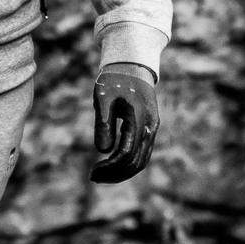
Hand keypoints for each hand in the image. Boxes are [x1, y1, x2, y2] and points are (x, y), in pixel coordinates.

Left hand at [90, 62, 158, 183]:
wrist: (133, 66)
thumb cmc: (115, 80)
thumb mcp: (104, 99)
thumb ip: (103, 124)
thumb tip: (103, 150)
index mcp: (139, 119)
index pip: (126, 153)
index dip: (109, 166)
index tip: (92, 171)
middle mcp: (150, 127)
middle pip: (136, 162)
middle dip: (115, 174)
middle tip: (93, 177)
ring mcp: (152, 129)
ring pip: (141, 161)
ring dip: (122, 172)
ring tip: (100, 175)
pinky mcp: (149, 129)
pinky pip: (142, 153)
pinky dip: (128, 164)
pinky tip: (112, 166)